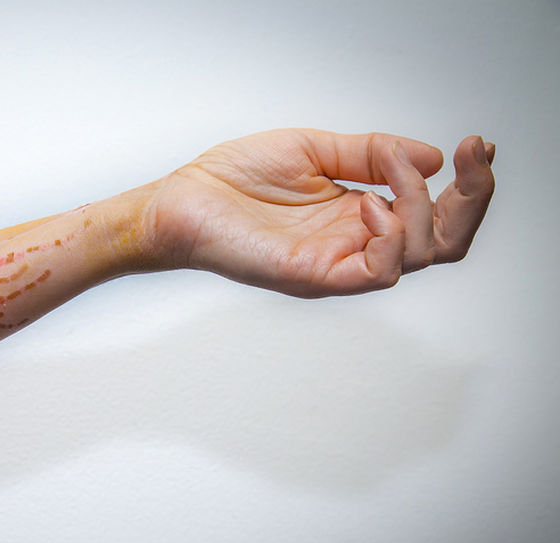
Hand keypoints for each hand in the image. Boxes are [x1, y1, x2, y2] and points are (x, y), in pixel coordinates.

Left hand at [148, 129, 494, 296]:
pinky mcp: (312, 275)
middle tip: (473, 158)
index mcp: (358, 215)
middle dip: (471, 200)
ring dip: (422, 207)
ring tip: (387, 173)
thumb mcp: (314, 150)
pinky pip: (374, 273)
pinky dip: (389, 237)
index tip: (480, 147)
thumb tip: (431, 158)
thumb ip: (371, 154)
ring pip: (417, 257)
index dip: (469, 187)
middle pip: (442, 244)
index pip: (434, 216)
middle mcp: (353, 244)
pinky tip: (369, 205)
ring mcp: (335, 263)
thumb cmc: (234, 179)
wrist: (182, 199)